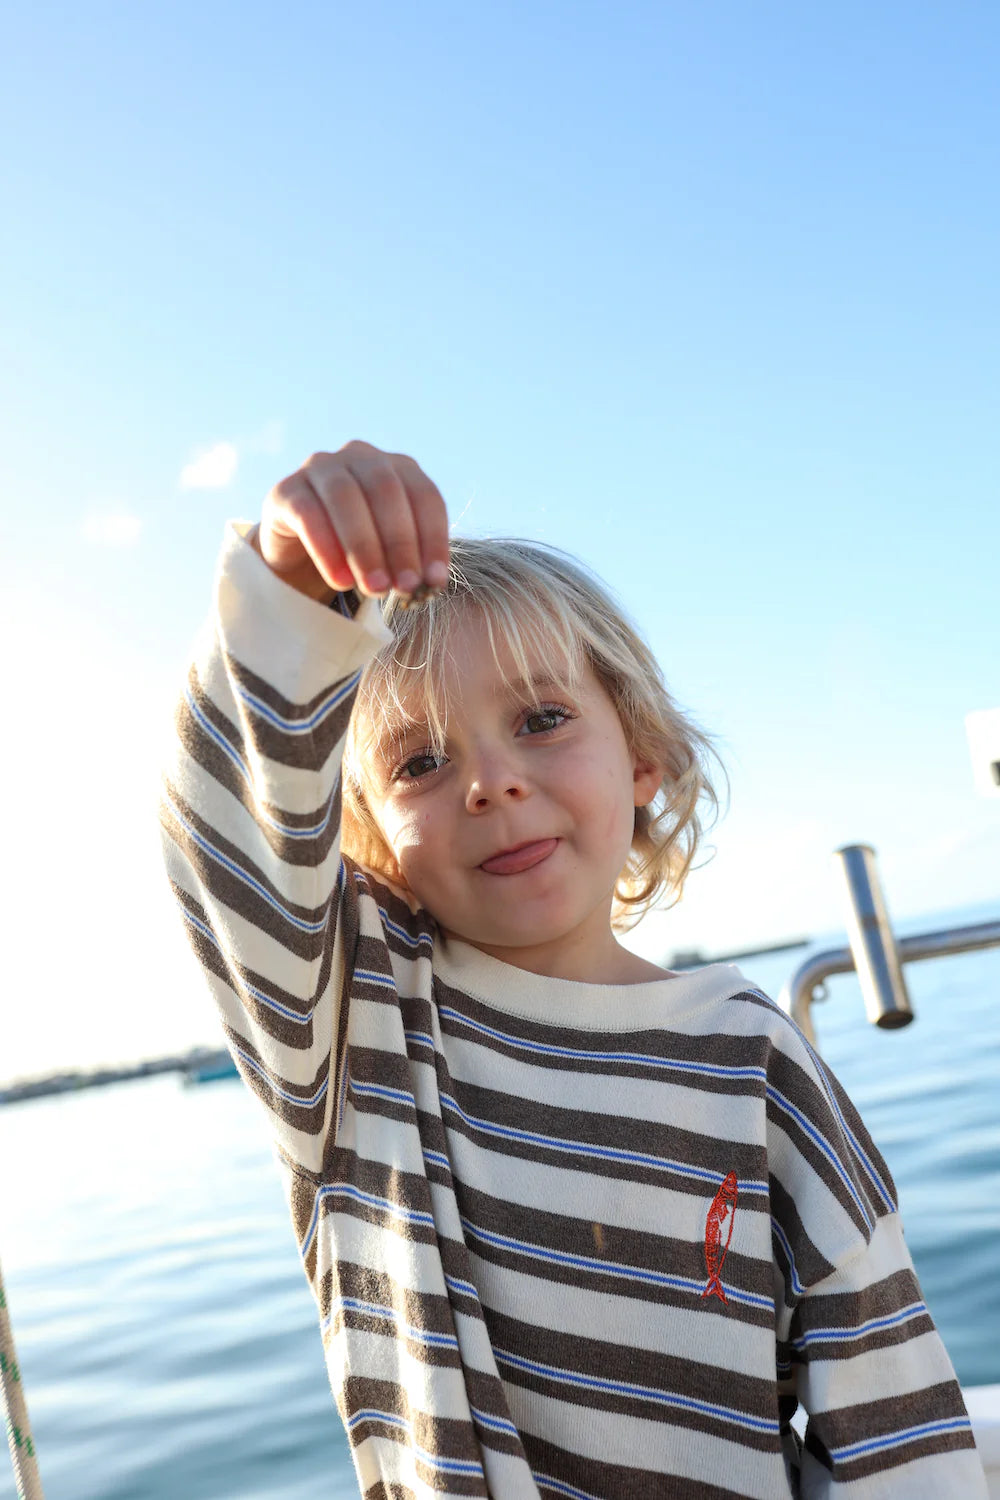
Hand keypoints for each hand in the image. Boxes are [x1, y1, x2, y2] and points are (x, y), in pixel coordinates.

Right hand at [254, 441, 449, 601]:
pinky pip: (309, 515)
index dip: (433, 538)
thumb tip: (430, 582)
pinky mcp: (286, 490)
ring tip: (376, 588)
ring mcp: (321, 468)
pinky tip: (340, 581)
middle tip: (405, 587)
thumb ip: (409, 559)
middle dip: (400, 543)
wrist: (300, 554)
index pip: (424, 495)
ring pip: (346, 498)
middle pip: (386, 491)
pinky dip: (328, 550)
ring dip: (365, 548)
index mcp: (397, 467)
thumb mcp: (390, 552)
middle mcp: (360, 457)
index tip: (435, 580)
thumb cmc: (357, 550)